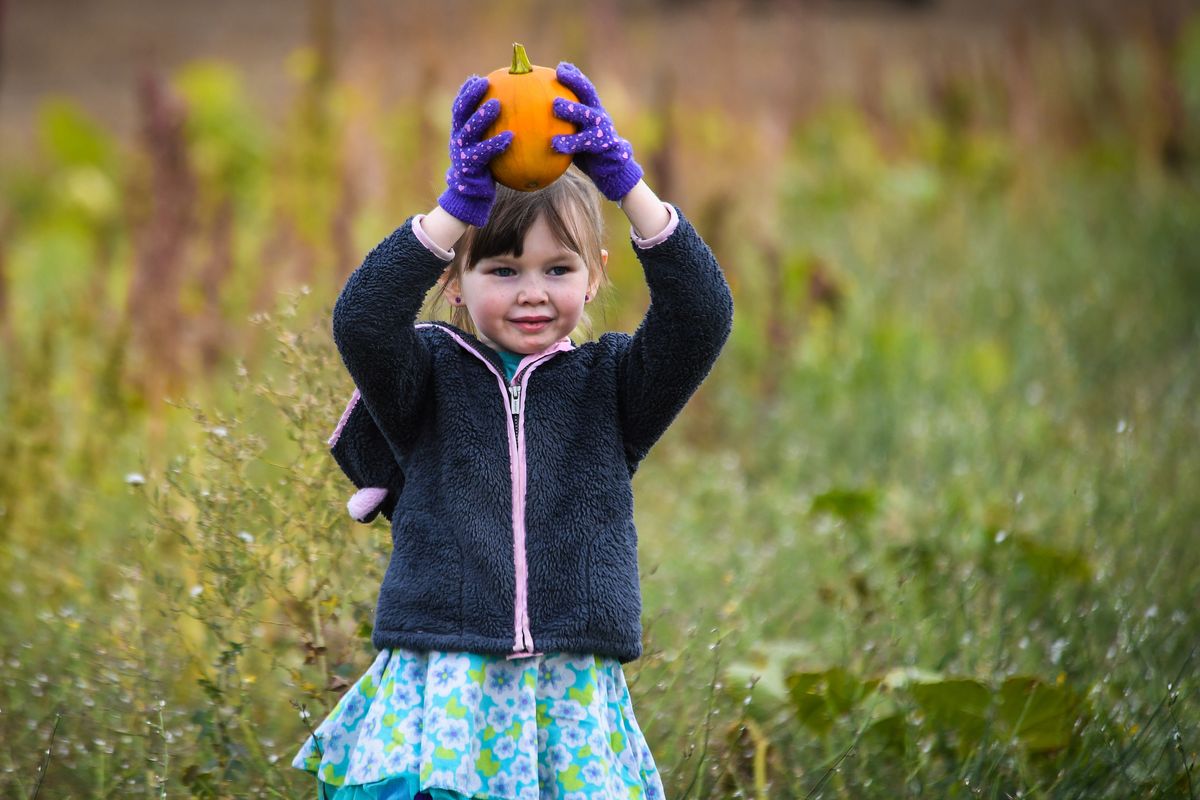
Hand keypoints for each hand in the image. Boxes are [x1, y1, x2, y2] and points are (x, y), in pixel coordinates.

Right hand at [437, 75, 513, 226]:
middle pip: (460, 113)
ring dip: (481, 115)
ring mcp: (461, 153)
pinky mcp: (469, 168)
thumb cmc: (484, 169)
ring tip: (497, 104)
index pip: (459, 107)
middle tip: (484, 82)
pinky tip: (511, 136)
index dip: (465, 92)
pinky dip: (496, 143)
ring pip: (469, 130)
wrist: (470, 197)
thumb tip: (518, 115)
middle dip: (470, 96)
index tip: (477, 78)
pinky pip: (484, 153)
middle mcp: (457, 140)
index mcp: (459, 132)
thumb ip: (492, 133)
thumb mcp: (484, 148)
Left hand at [551, 62, 643, 201]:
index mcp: (593, 109)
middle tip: (560, 74)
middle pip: (589, 92)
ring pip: (587, 115)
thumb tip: (534, 117)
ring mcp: (602, 130)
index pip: (584, 88)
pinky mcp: (602, 146)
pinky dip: (568, 143)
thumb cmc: (587, 151)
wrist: (612, 170)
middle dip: (576, 81)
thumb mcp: (577, 133)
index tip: (561, 66)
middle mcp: (599, 115)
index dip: (575, 75)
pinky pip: (583, 143)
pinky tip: (554, 144)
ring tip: (555, 105)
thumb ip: (563, 124)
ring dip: (572, 108)